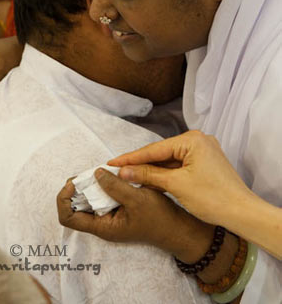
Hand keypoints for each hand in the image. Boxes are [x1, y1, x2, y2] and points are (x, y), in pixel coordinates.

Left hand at [57, 169, 214, 262]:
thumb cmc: (159, 219)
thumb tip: (95, 173)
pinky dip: (104, 184)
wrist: (178, 228)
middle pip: (76, 205)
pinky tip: (111, 175)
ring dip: (91, 184)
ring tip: (99, 171)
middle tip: (87, 172)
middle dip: (78, 187)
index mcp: (102, 227)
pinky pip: (104, 196)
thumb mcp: (136, 200)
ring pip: (90, 199)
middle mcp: (102, 223)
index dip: (64, 198)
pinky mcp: (119, 209)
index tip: (74, 182)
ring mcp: (110, 216)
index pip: (68, 217)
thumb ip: (114, 186)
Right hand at [108, 131, 250, 225]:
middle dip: (140, 163)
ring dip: (152, 169)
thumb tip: (124, 171)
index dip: (131, 158)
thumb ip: (148, 175)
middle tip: (117, 169)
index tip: (111, 162)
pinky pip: (179, 165)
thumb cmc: (213, 198)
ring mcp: (202, 151)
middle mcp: (198, 140)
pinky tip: (150, 179)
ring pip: (170, 160)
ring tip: (129, 175)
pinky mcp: (204, 162)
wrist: (242, 213)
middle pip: (161, 153)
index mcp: (192, 139)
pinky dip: (166, 173)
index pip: (154, 149)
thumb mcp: (176, 185)